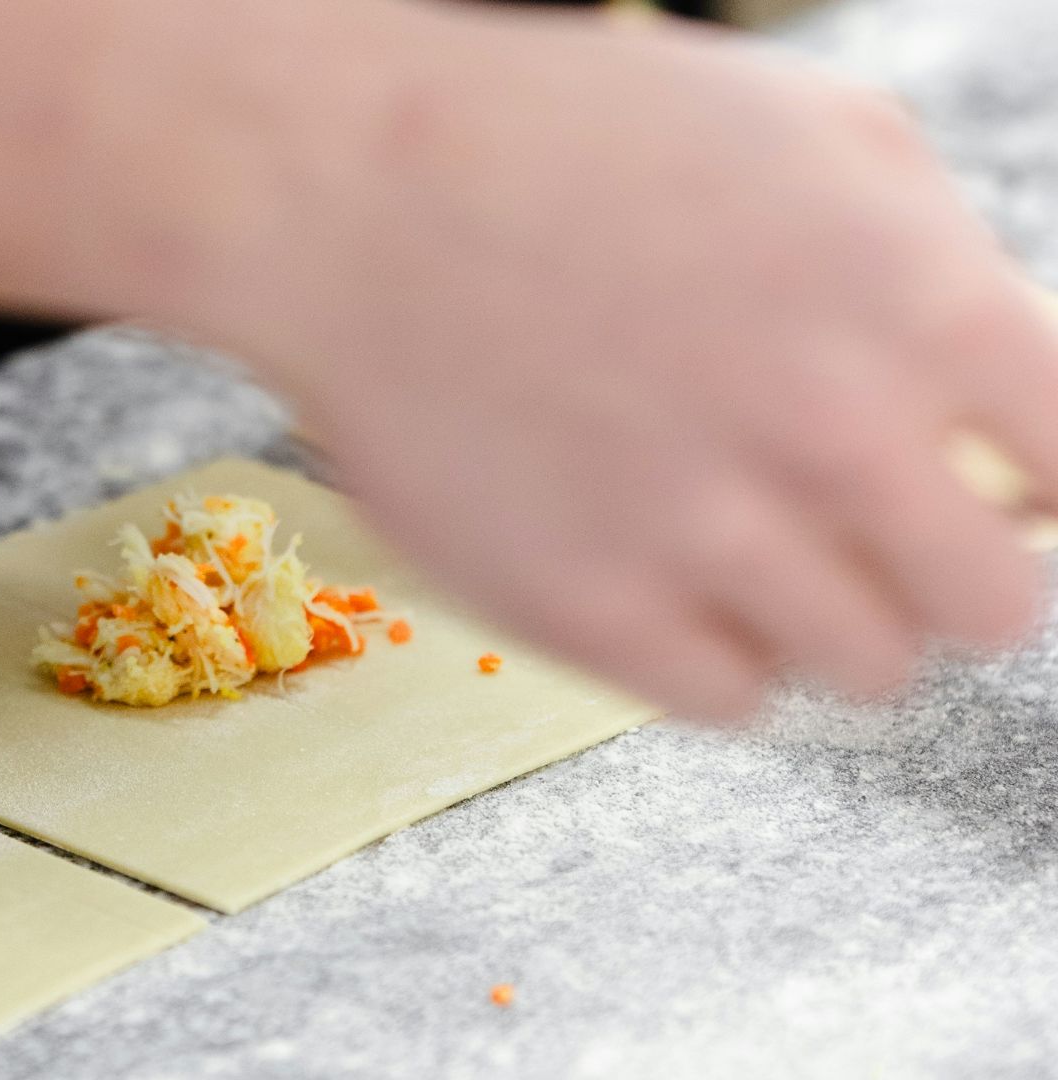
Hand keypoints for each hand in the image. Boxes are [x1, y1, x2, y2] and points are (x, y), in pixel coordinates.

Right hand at [164, 3, 1057, 720]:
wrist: (352, 189)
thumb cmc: (572, 139)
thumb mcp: (816, 137)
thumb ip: (945, 272)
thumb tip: (1000, 415)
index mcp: (917, 303)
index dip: (1033, 487)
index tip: (988, 490)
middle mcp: (829, 433)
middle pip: (993, 608)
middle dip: (947, 571)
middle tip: (878, 535)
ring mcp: (701, 534)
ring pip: (865, 669)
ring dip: (831, 616)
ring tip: (752, 547)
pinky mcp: (585, 609)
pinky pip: (730, 703)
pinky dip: (720, 655)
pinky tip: (672, 579)